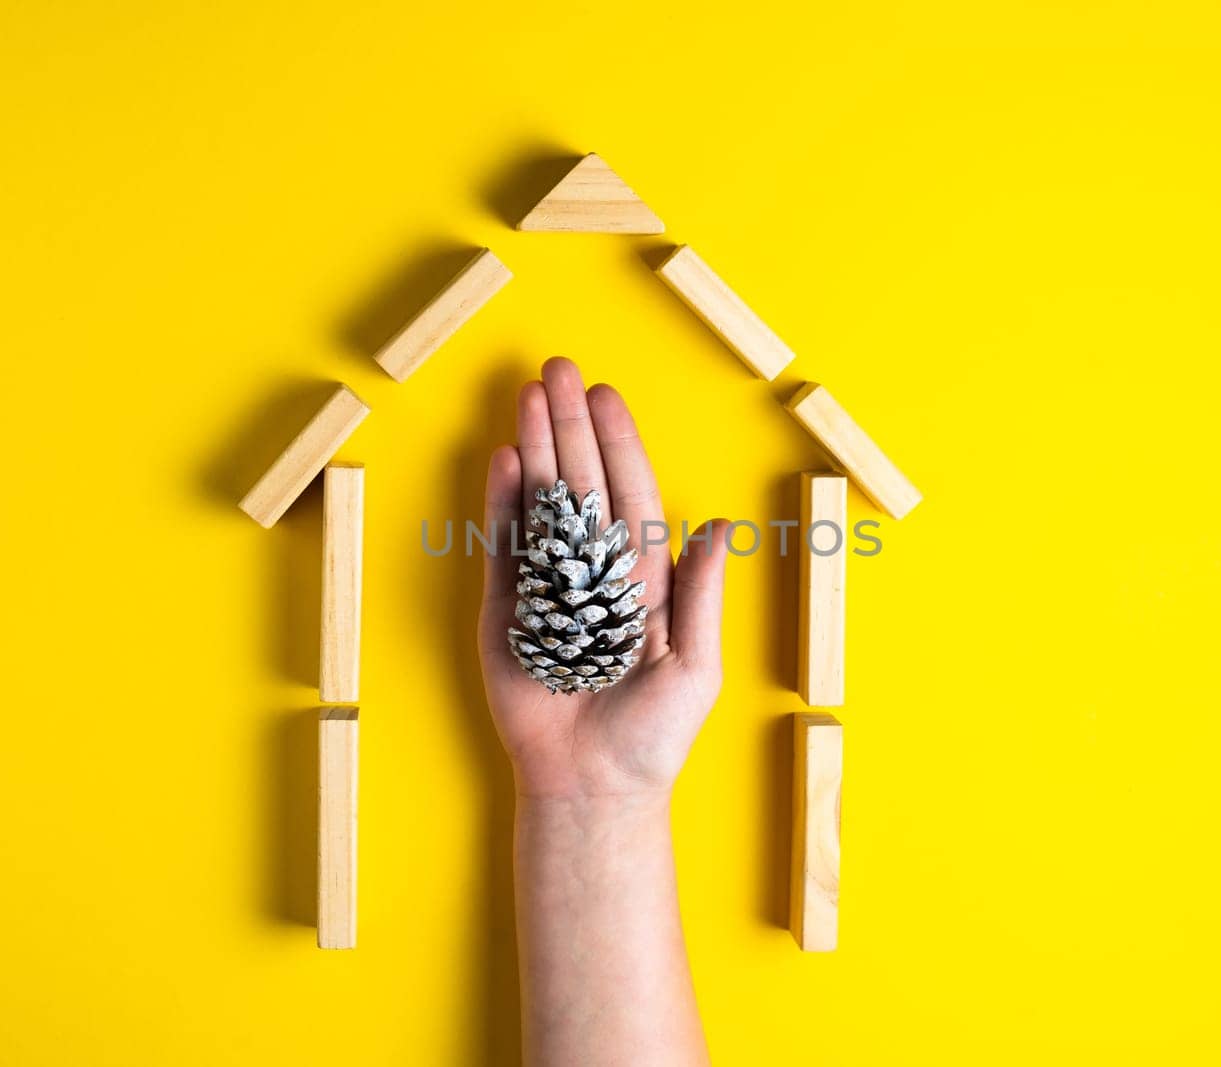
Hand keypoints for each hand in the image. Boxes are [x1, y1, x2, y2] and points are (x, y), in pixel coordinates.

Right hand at [477, 358, 730, 800]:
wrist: (592, 787)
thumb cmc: (652, 736)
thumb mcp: (695, 667)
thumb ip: (703, 594)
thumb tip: (720, 525)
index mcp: (644, 579)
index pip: (630, 496)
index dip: (618, 445)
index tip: (605, 397)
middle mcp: (594, 573)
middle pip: (581, 485)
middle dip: (570, 427)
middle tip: (557, 370)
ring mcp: (547, 589)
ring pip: (540, 504)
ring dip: (535, 449)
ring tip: (527, 396)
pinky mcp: (506, 613)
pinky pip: (502, 549)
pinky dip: (501, 506)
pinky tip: (506, 459)